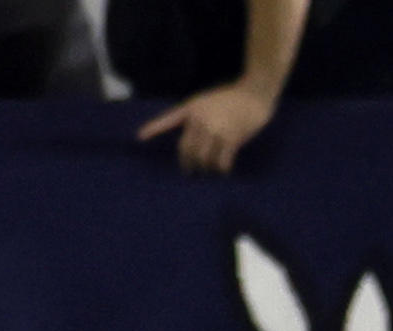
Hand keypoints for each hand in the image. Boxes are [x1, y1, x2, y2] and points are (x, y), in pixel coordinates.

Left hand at [139, 81, 277, 174]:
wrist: (253, 95)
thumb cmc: (230, 98)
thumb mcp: (205, 102)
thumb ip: (192, 117)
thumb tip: (187, 140)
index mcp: (192, 109)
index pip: (168, 120)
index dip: (153, 128)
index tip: (139, 137)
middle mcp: (200, 120)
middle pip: (188, 150)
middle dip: (189, 165)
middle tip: (190, 174)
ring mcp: (216, 130)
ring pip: (204, 160)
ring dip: (206, 170)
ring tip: (209, 173)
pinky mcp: (231, 139)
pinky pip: (221, 162)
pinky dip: (221, 170)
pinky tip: (223, 171)